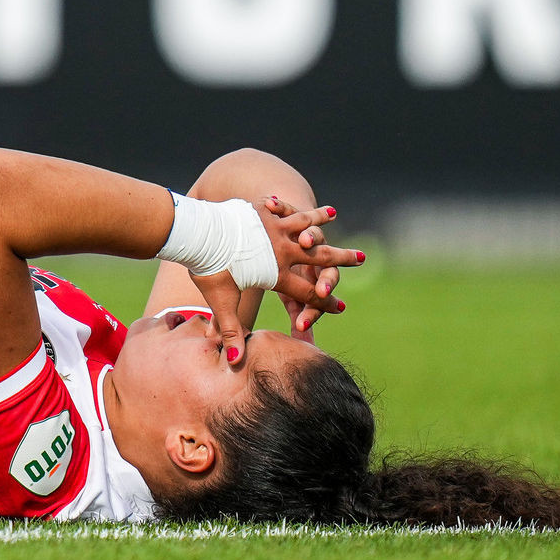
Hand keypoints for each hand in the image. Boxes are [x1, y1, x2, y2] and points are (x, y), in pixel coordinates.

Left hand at [192, 198, 363, 364]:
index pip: (307, 293)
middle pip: (318, 257)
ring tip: (333, 213)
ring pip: (304, 224)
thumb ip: (232, 332)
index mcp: (276, 274)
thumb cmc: (210, 269)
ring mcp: (274, 228)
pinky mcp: (261, 211)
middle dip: (341, 259)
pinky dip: (289, 203)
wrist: (197, 235)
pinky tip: (286, 196)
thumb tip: (235, 363)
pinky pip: (281, 207)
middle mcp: (282, 250)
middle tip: (361, 257)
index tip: (341, 309)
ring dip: (319, 220)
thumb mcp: (222, 302)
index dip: (324, 303)